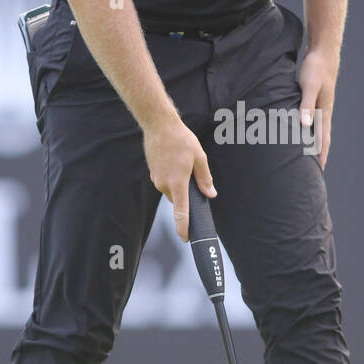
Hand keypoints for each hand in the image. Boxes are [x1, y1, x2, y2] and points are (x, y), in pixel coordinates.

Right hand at [142, 115, 215, 241]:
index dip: (183, 227)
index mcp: (177, 183)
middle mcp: (164, 185)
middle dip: (186, 195)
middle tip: (194, 179)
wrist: (159, 126)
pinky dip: (172, 177)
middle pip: (178, 199)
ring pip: (172, 190)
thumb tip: (211, 194)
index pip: (181, 212)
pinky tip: (175, 161)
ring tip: (184, 164)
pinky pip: (165, 182)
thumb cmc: (181, 140)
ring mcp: (156, 180)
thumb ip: (205, 179)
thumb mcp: (199, 158)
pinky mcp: (153, 173)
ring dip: (179, 184)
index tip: (186, 238)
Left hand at [298, 49, 337, 170]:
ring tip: (309, 158)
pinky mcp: (314, 101)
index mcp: (324, 112)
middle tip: (315, 172)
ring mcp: (320, 107)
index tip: (319, 171)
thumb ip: (306, 105)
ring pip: (317, 131)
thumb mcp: (309, 86)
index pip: (323, 140)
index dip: (320, 156)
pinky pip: (311, 121)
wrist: (323, 53)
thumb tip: (305, 125)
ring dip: (314, 145)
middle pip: (322, 139)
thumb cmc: (316, 69)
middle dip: (319, 155)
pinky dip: (308, 131)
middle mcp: (323, 112)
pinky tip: (303, 134)